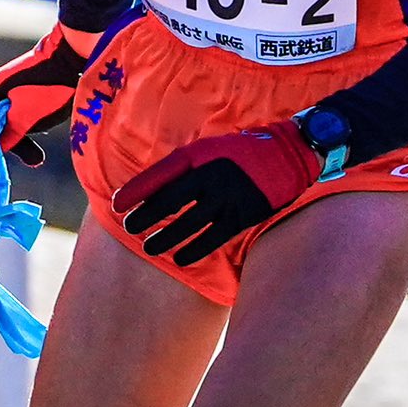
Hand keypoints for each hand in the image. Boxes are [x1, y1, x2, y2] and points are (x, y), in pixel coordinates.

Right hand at [0, 22, 97, 165]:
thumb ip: (11, 132)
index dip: (11, 141)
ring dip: (41, 120)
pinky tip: (63, 104)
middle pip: (12, 117)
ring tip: (57, 116)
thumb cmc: (49, 85)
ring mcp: (26, 75)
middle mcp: (9, 80)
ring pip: (29, 108)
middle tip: (47, 144)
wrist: (76, 50)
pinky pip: (42, 98)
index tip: (33, 158)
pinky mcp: (44, 72)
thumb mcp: (26, 115)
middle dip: (28, 132)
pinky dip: (50, 108)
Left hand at [115, 115, 333, 266]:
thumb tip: (156, 188)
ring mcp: (227, 197)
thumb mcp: (213, 148)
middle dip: (144, 216)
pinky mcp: (242, 215)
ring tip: (148, 248)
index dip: (135, 191)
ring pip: (187, 223)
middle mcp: (211, 175)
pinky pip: (212, 237)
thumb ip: (188, 166)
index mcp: (200, 155)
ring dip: (165, 238)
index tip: (116, 205)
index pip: (159, 175)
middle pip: (168, 201)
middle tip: (128, 228)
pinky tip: (179, 258)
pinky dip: (194, 249)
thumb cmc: (246, 152)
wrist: (291, 154)